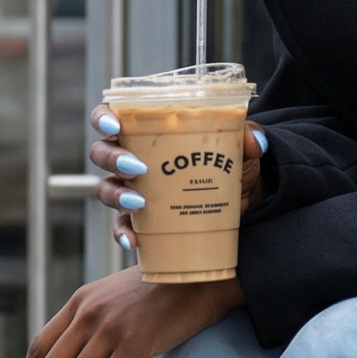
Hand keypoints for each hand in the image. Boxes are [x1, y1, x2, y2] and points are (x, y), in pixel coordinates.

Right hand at [89, 103, 264, 256]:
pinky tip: (133, 241)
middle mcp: (133, 157)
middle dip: (112, 158)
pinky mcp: (143, 220)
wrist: (244, 200)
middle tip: (138, 168)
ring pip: (105, 189)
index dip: (104, 117)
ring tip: (139, 202)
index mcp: (147, 131)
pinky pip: (122, 226)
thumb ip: (249, 136)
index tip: (115, 124)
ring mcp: (133, 189)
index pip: (111, 116)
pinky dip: (123, 233)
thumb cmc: (232, 163)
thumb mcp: (242, 146)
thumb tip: (255, 142)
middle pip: (102, 153)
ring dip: (115, 195)